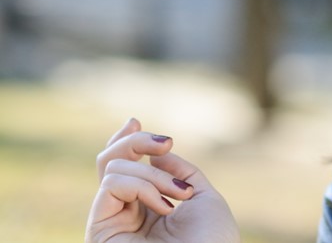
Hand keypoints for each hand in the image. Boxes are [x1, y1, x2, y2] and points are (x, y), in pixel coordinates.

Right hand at [86, 118, 240, 242]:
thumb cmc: (213, 241)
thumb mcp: (201, 197)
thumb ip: (178, 171)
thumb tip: (155, 153)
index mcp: (148, 205)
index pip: (124, 168)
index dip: (124, 141)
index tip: (136, 121)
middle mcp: (125, 213)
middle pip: (109, 162)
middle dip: (135, 143)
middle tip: (164, 143)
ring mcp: (111, 222)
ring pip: (111, 170)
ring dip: (152, 174)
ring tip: (176, 197)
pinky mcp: (99, 232)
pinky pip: (111, 185)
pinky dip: (142, 186)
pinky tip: (163, 206)